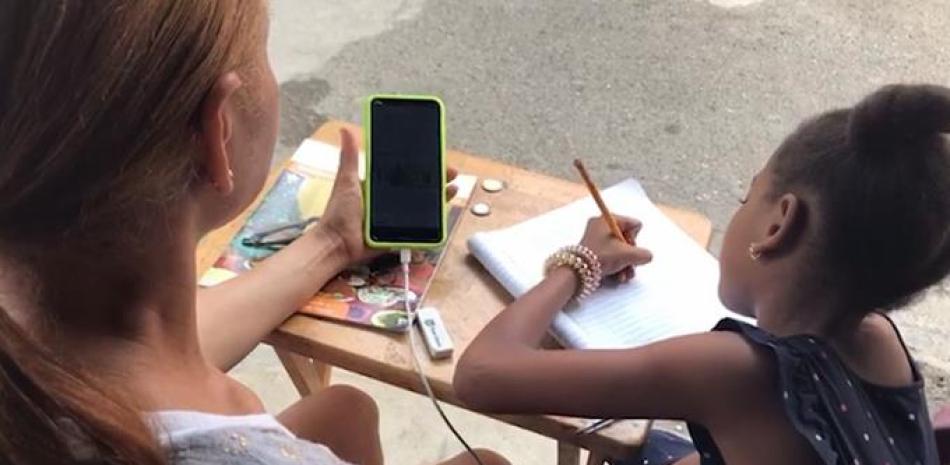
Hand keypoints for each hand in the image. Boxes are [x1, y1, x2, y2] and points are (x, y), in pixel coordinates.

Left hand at [315, 128, 458, 263]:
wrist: (337, 245)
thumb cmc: (338, 214)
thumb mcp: (346, 181)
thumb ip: (349, 156)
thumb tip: (345, 130)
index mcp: (379, 186)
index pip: (404, 171)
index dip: (421, 164)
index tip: (435, 155)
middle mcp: (389, 201)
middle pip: (418, 187)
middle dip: (436, 179)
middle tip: (449, 172)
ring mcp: (395, 218)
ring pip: (422, 206)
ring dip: (438, 197)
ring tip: (451, 189)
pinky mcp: (399, 234)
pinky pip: (419, 227)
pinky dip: (432, 222)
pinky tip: (442, 213)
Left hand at [579, 215, 651, 279]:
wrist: (578, 271)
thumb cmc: (602, 256)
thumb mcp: (628, 254)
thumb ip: (643, 254)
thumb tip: (646, 256)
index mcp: (607, 219)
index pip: (633, 224)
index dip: (635, 239)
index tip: (628, 247)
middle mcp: (601, 226)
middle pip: (627, 240)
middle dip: (631, 256)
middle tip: (629, 265)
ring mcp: (596, 239)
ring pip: (620, 251)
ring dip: (625, 265)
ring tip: (625, 276)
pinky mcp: (593, 252)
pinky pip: (611, 256)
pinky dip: (616, 267)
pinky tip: (618, 277)